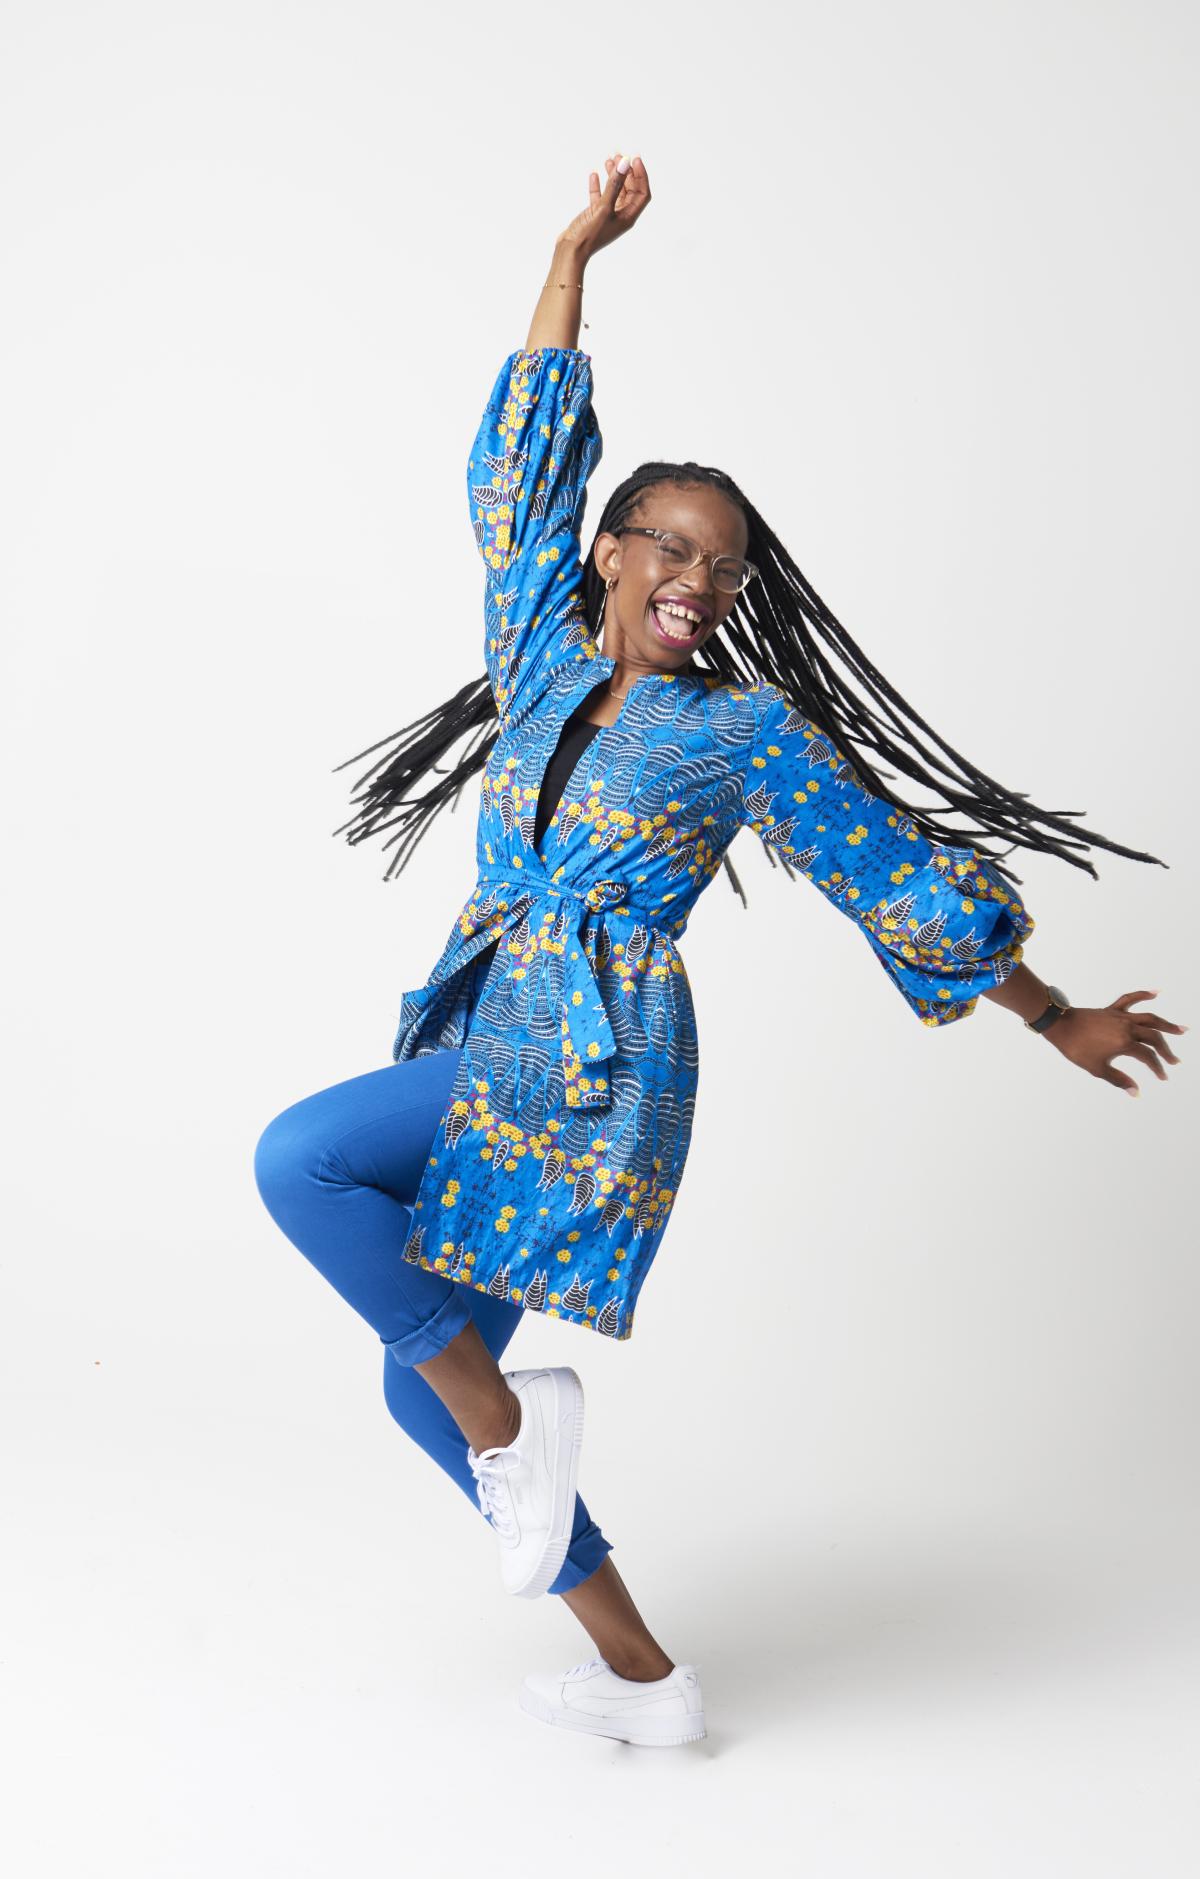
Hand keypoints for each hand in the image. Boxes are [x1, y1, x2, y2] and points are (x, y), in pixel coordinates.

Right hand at [555, 153, 651, 259]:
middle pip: (630, 190)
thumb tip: (625, 163)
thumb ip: (614, 184)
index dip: (641, 175)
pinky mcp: (594, 216)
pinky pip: (599, 197)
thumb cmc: (589, 234)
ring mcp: (607, 216)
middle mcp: (620, 217)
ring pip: (614, 192)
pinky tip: (594, 175)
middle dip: (626, 173)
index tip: (634, 159)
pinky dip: (598, 186)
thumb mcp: (603, 207)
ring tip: (608, 161)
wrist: (571, 251)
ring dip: (613, 176)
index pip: (642, 193)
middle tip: (620, 157)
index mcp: (628, 217)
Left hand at [1044, 989, 1185, 1096]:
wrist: (1059, 1025)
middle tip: (1175, 1061)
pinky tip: (1156, 992)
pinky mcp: (1112, 1009)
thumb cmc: (1076, 1048)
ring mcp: (1120, 1016)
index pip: (1148, 1057)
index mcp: (1125, 1043)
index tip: (1162, 1077)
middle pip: (1154, 1038)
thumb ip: (1119, 1080)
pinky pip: (1130, 999)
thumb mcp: (1098, 1069)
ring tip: (1181, 1029)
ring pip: (1149, 1018)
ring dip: (1166, 1024)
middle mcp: (1127, 1027)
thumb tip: (1136, 1092)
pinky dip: (1144, 994)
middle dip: (1166, 1051)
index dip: (1157, 1068)